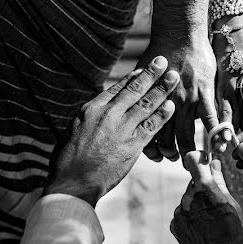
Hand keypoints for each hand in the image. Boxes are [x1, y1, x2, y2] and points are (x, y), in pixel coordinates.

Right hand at [45, 56, 178, 206]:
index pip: (117, 88)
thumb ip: (91, 118)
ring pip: (146, 104)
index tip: (143, 68)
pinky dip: (163, 115)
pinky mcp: (132, 145)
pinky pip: (152, 126)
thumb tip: (99, 112)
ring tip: (174, 77)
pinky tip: (172, 106)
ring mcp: (121, 129)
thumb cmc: (68, 160)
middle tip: (163, 61)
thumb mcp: (75, 130)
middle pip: (134, 90)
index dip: (133, 77)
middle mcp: (108, 114)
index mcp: (92, 109)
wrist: (73, 182)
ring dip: (162, 89)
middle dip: (151, 74)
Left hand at [137, 34, 219, 161]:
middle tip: (175, 160)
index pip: (147, 133)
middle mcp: (166, 103)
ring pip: (186, 134)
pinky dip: (216, 133)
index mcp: (150, 100)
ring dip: (191, 150)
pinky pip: (210, 117)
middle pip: (166, 139)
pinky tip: (221, 144)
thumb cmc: (160, 51)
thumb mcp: (144, 74)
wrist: (178, 33)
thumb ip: (141, 91)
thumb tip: (132, 104)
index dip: (151, 149)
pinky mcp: (203, 91)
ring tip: (196, 159)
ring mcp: (185, 99)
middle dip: (170, 155)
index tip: (156, 156)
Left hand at [170, 151, 242, 243]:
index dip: (199, 158)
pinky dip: (191, 216)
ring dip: (197, 203)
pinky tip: (202, 228)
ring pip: (188, 198)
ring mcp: (179, 212)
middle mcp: (188, 198)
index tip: (205, 163)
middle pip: (194, 182)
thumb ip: (220, 182)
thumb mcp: (232, 205)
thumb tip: (214, 163)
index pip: (193, 159)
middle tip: (216, 202)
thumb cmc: (231, 234)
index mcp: (204, 190)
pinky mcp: (174, 224)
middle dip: (203, 187)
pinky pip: (183, 212)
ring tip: (210, 220)